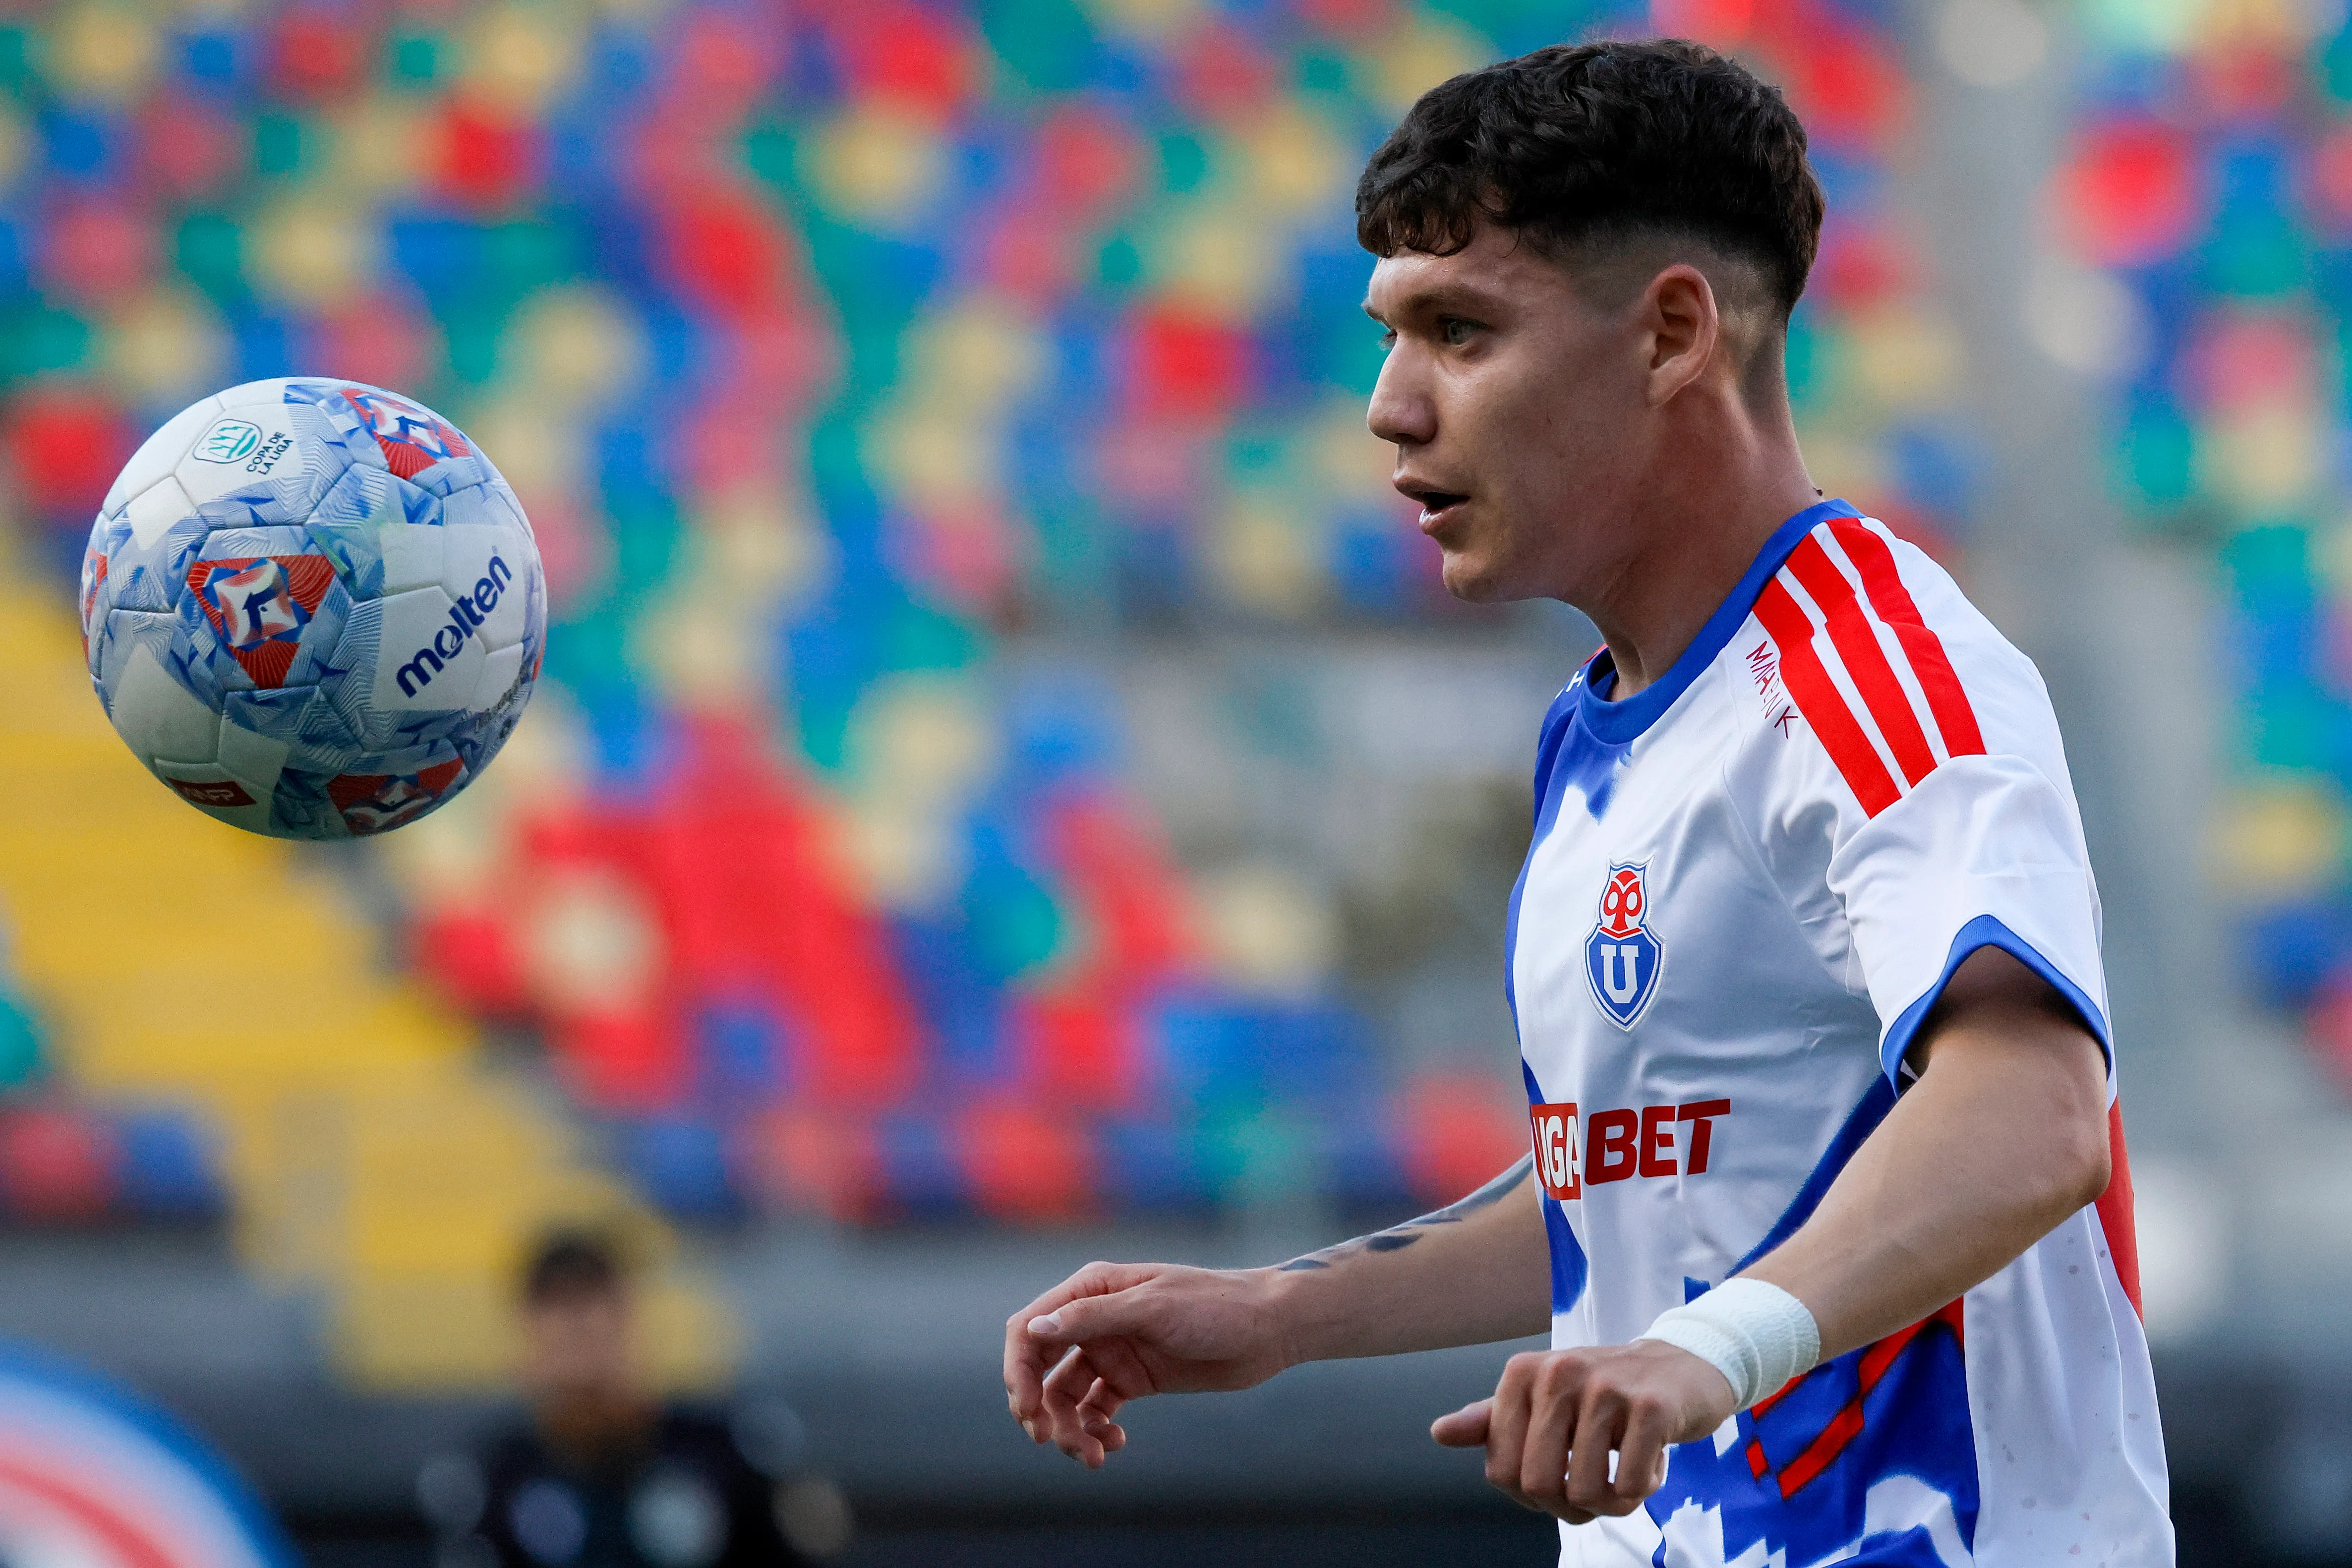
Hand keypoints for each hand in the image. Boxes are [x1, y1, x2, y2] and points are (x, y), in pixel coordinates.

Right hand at [1003, 1261, 1298, 1467]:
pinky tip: (1115, 1443)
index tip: (1028, 1411)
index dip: (1018, 1370)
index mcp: (1092, 1289)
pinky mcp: (1133, 1379)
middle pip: (1040, 1367)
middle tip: (1050, 1441)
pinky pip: (1096, 1409)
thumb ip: (1093, 1318)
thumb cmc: (1215, 1307)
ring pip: (1066, 1396)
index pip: (1030, 1328)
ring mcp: (1113, 1351)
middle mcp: (1095, 1319)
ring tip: (1094, 1456)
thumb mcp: (1154, 1308)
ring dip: (1069, 1428)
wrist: (1268, 1330)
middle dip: (1038, 1407)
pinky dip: (1096, 1430)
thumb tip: (1034, 1330)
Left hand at [1431, 1341, 1735, 1521]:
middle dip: (1569, 1507)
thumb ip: (1492, 1420)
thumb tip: (1439, 1432)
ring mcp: (1606, 1387)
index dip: (1530, 1495)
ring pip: (1587, 1492)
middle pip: (1539, 1486)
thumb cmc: (1604, 1391)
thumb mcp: (1543, 1399)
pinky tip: (1652, 1459)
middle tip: (1596, 1489)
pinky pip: (1631, 1486)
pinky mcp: (1651, 1407)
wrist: (1683, 1365)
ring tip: (1626, 1472)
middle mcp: (1558, 1372)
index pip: (1501, 1471)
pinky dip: (1644, 1489)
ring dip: (1611, 1502)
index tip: (1557, 1480)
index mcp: (1523, 1373)